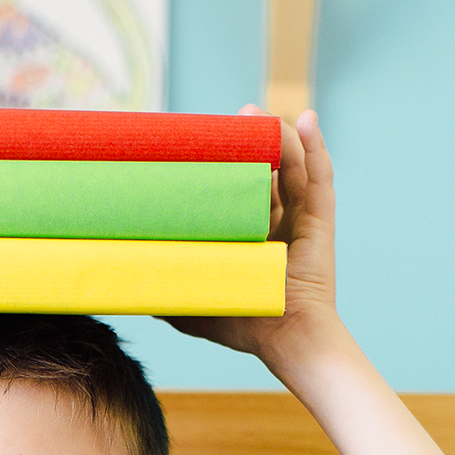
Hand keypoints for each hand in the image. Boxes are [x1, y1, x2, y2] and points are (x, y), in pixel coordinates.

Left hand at [163, 106, 338, 374]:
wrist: (285, 339)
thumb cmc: (245, 323)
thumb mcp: (197, 306)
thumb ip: (171, 294)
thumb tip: (132, 289)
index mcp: (253, 234)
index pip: (240, 188)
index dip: (228, 163)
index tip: (206, 141)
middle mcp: (280, 221)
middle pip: (268, 168)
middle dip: (253, 139)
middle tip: (234, 119)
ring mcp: (302, 218)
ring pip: (292, 165)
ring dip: (279, 134)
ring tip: (258, 115)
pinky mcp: (321, 220)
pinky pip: (320, 178)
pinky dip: (315, 147)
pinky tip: (305, 120)